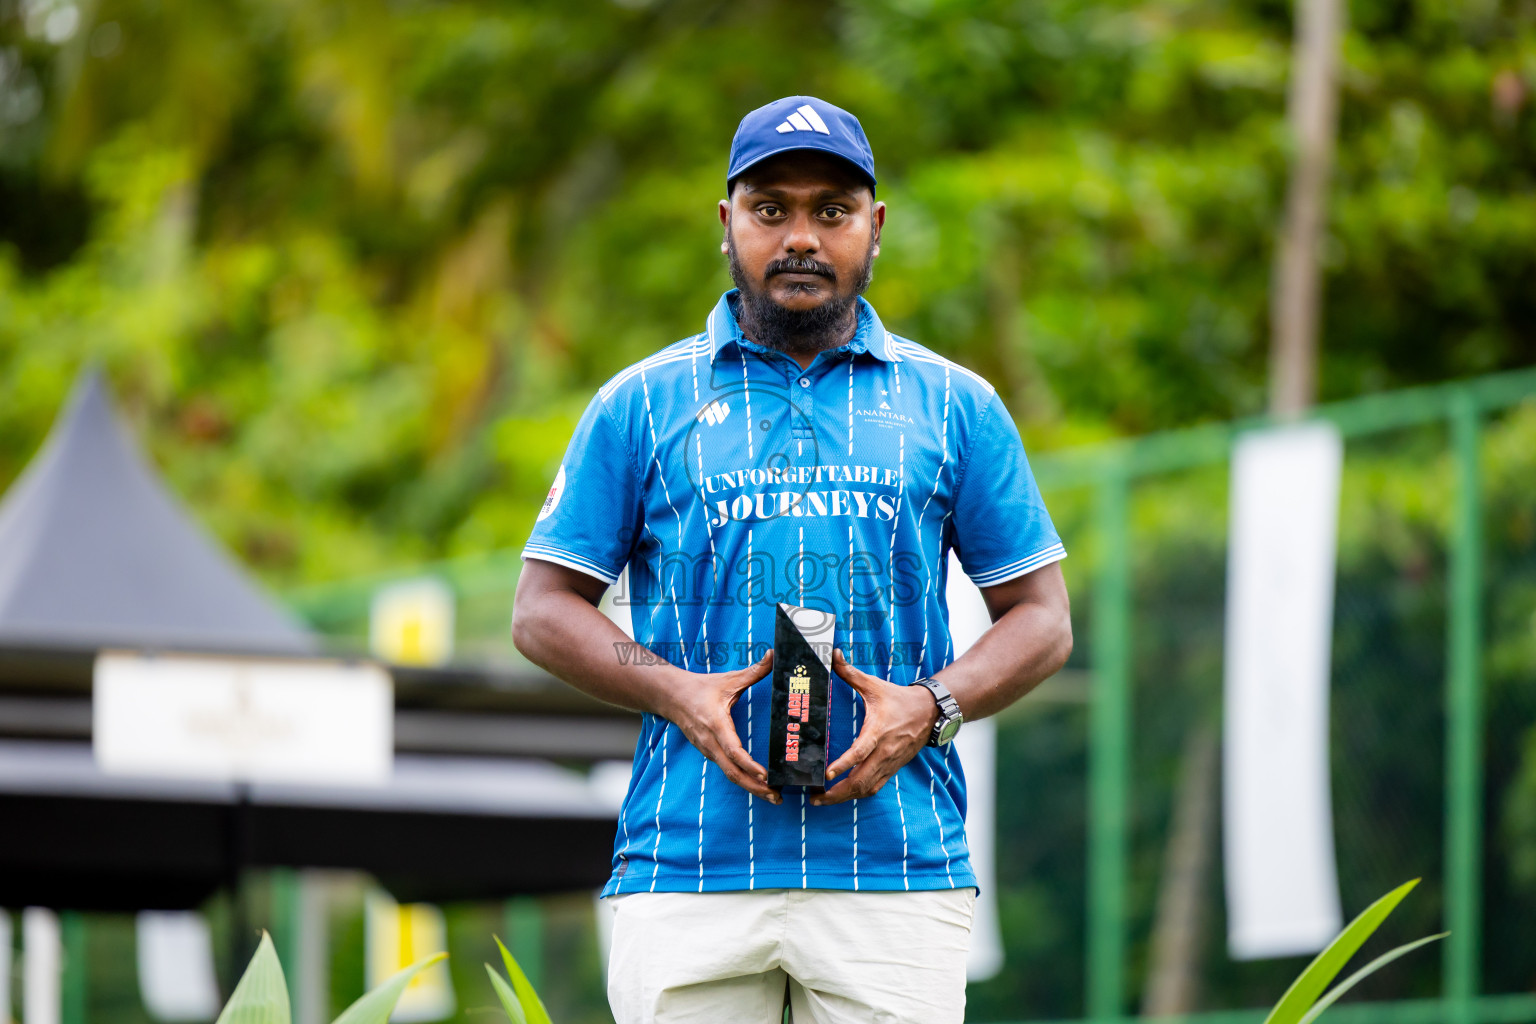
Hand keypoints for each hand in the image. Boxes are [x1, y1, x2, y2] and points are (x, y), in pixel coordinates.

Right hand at [661, 649, 780, 803]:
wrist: (671, 697)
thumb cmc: (701, 687)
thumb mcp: (728, 679)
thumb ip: (754, 671)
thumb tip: (775, 655)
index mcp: (716, 724)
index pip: (733, 750)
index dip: (749, 765)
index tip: (766, 775)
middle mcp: (710, 742)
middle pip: (733, 772)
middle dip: (755, 787)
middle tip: (777, 796)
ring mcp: (708, 750)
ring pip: (730, 775)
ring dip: (751, 788)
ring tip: (773, 795)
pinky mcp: (709, 753)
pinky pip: (726, 770)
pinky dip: (743, 780)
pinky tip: (758, 785)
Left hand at [811, 648, 939, 806]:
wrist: (930, 712)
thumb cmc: (899, 698)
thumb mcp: (874, 685)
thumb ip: (850, 673)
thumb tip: (832, 654)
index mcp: (878, 731)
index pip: (860, 752)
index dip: (844, 764)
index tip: (827, 774)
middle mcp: (884, 752)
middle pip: (861, 780)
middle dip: (837, 793)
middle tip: (814, 797)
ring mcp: (889, 763)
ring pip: (867, 788)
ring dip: (845, 797)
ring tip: (823, 800)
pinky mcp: (892, 768)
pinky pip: (874, 787)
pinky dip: (858, 794)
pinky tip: (843, 796)